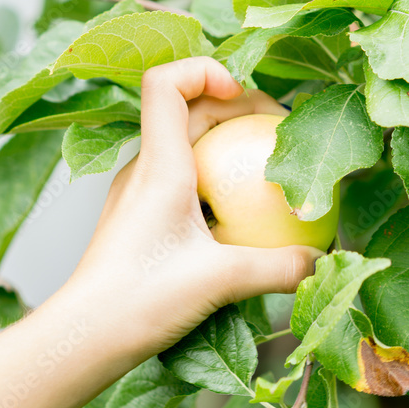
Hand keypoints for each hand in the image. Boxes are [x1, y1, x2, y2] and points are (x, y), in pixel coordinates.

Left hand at [63, 57, 324, 357]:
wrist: (86, 336)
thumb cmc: (139, 299)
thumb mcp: (221, 280)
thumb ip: (280, 268)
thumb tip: (323, 260)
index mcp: (160, 166)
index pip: (165, 83)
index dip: (205, 70)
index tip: (243, 96)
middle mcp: (144, 169)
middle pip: (188, 110)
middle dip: (237, 109)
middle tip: (277, 134)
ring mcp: (139, 192)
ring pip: (184, 144)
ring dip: (225, 144)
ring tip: (263, 170)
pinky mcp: (140, 217)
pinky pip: (181, 179)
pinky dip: (214, 179)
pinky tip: (237, 217)